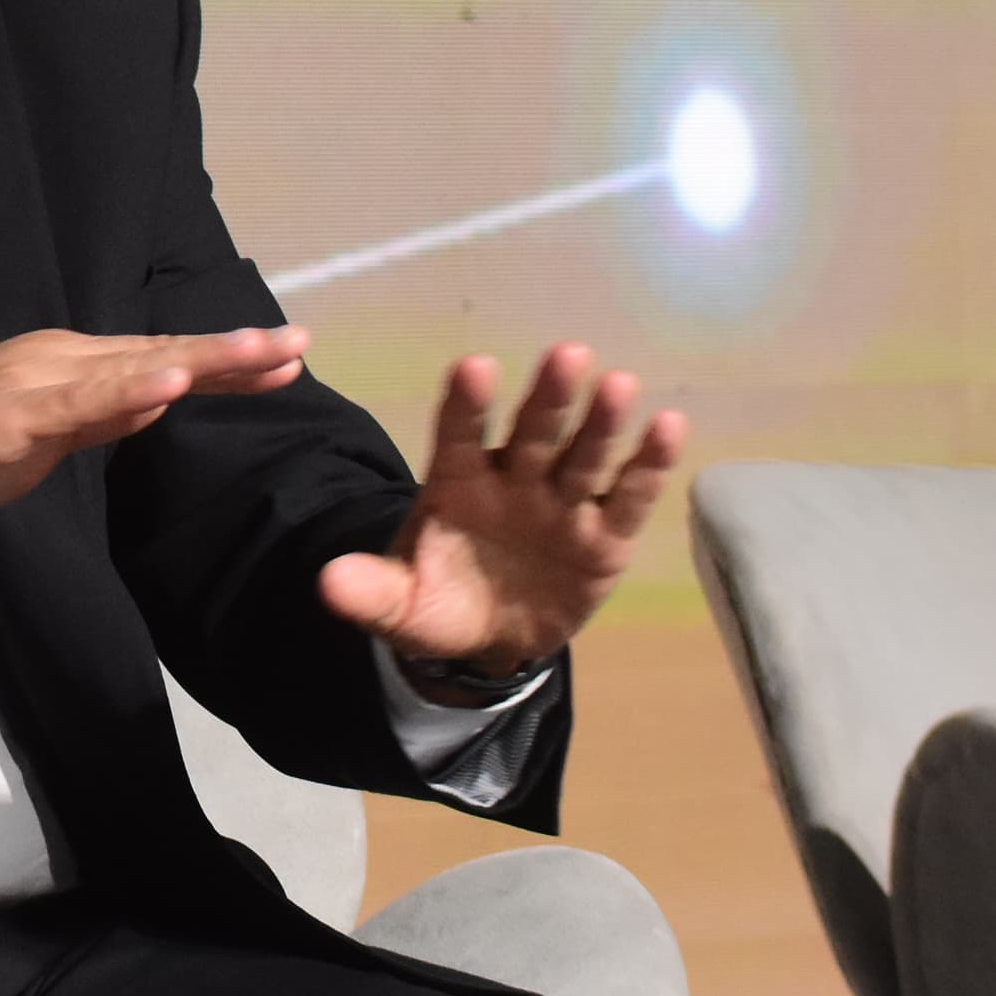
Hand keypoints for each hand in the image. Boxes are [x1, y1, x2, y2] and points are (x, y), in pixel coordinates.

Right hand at [0, 325, 308, 562]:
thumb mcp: (40, 438)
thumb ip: (97, 418)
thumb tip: (159, 399)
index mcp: (66, 365)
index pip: (161, 359)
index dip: (226, 357)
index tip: (287, 353)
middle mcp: (56, 359)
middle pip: (161, 353)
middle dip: (236, 351)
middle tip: (301, 343)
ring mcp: (34, 382)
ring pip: (133, 367)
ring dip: (203, 357)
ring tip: (263, 352)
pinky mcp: (12, 414)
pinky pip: (82, 402)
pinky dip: (131, 389)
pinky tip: (174, 381)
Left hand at [315, 345, 683, 688]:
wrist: (492, 641)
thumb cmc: (440, 604)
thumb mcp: (399, 606)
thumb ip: (370, 591)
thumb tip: (327, 582)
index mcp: (457, 485)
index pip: (458, 436)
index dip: (466, 405)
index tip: (473, 367)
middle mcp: (513, 481)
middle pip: (532, 433)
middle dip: (548, 398)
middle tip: (566, 354)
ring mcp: (561, 505)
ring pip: (583, 455)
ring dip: (601, 422)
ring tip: (620, 384)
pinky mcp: (604, 536)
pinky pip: (628, 497)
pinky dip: (648, 465)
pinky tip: (668, 425)